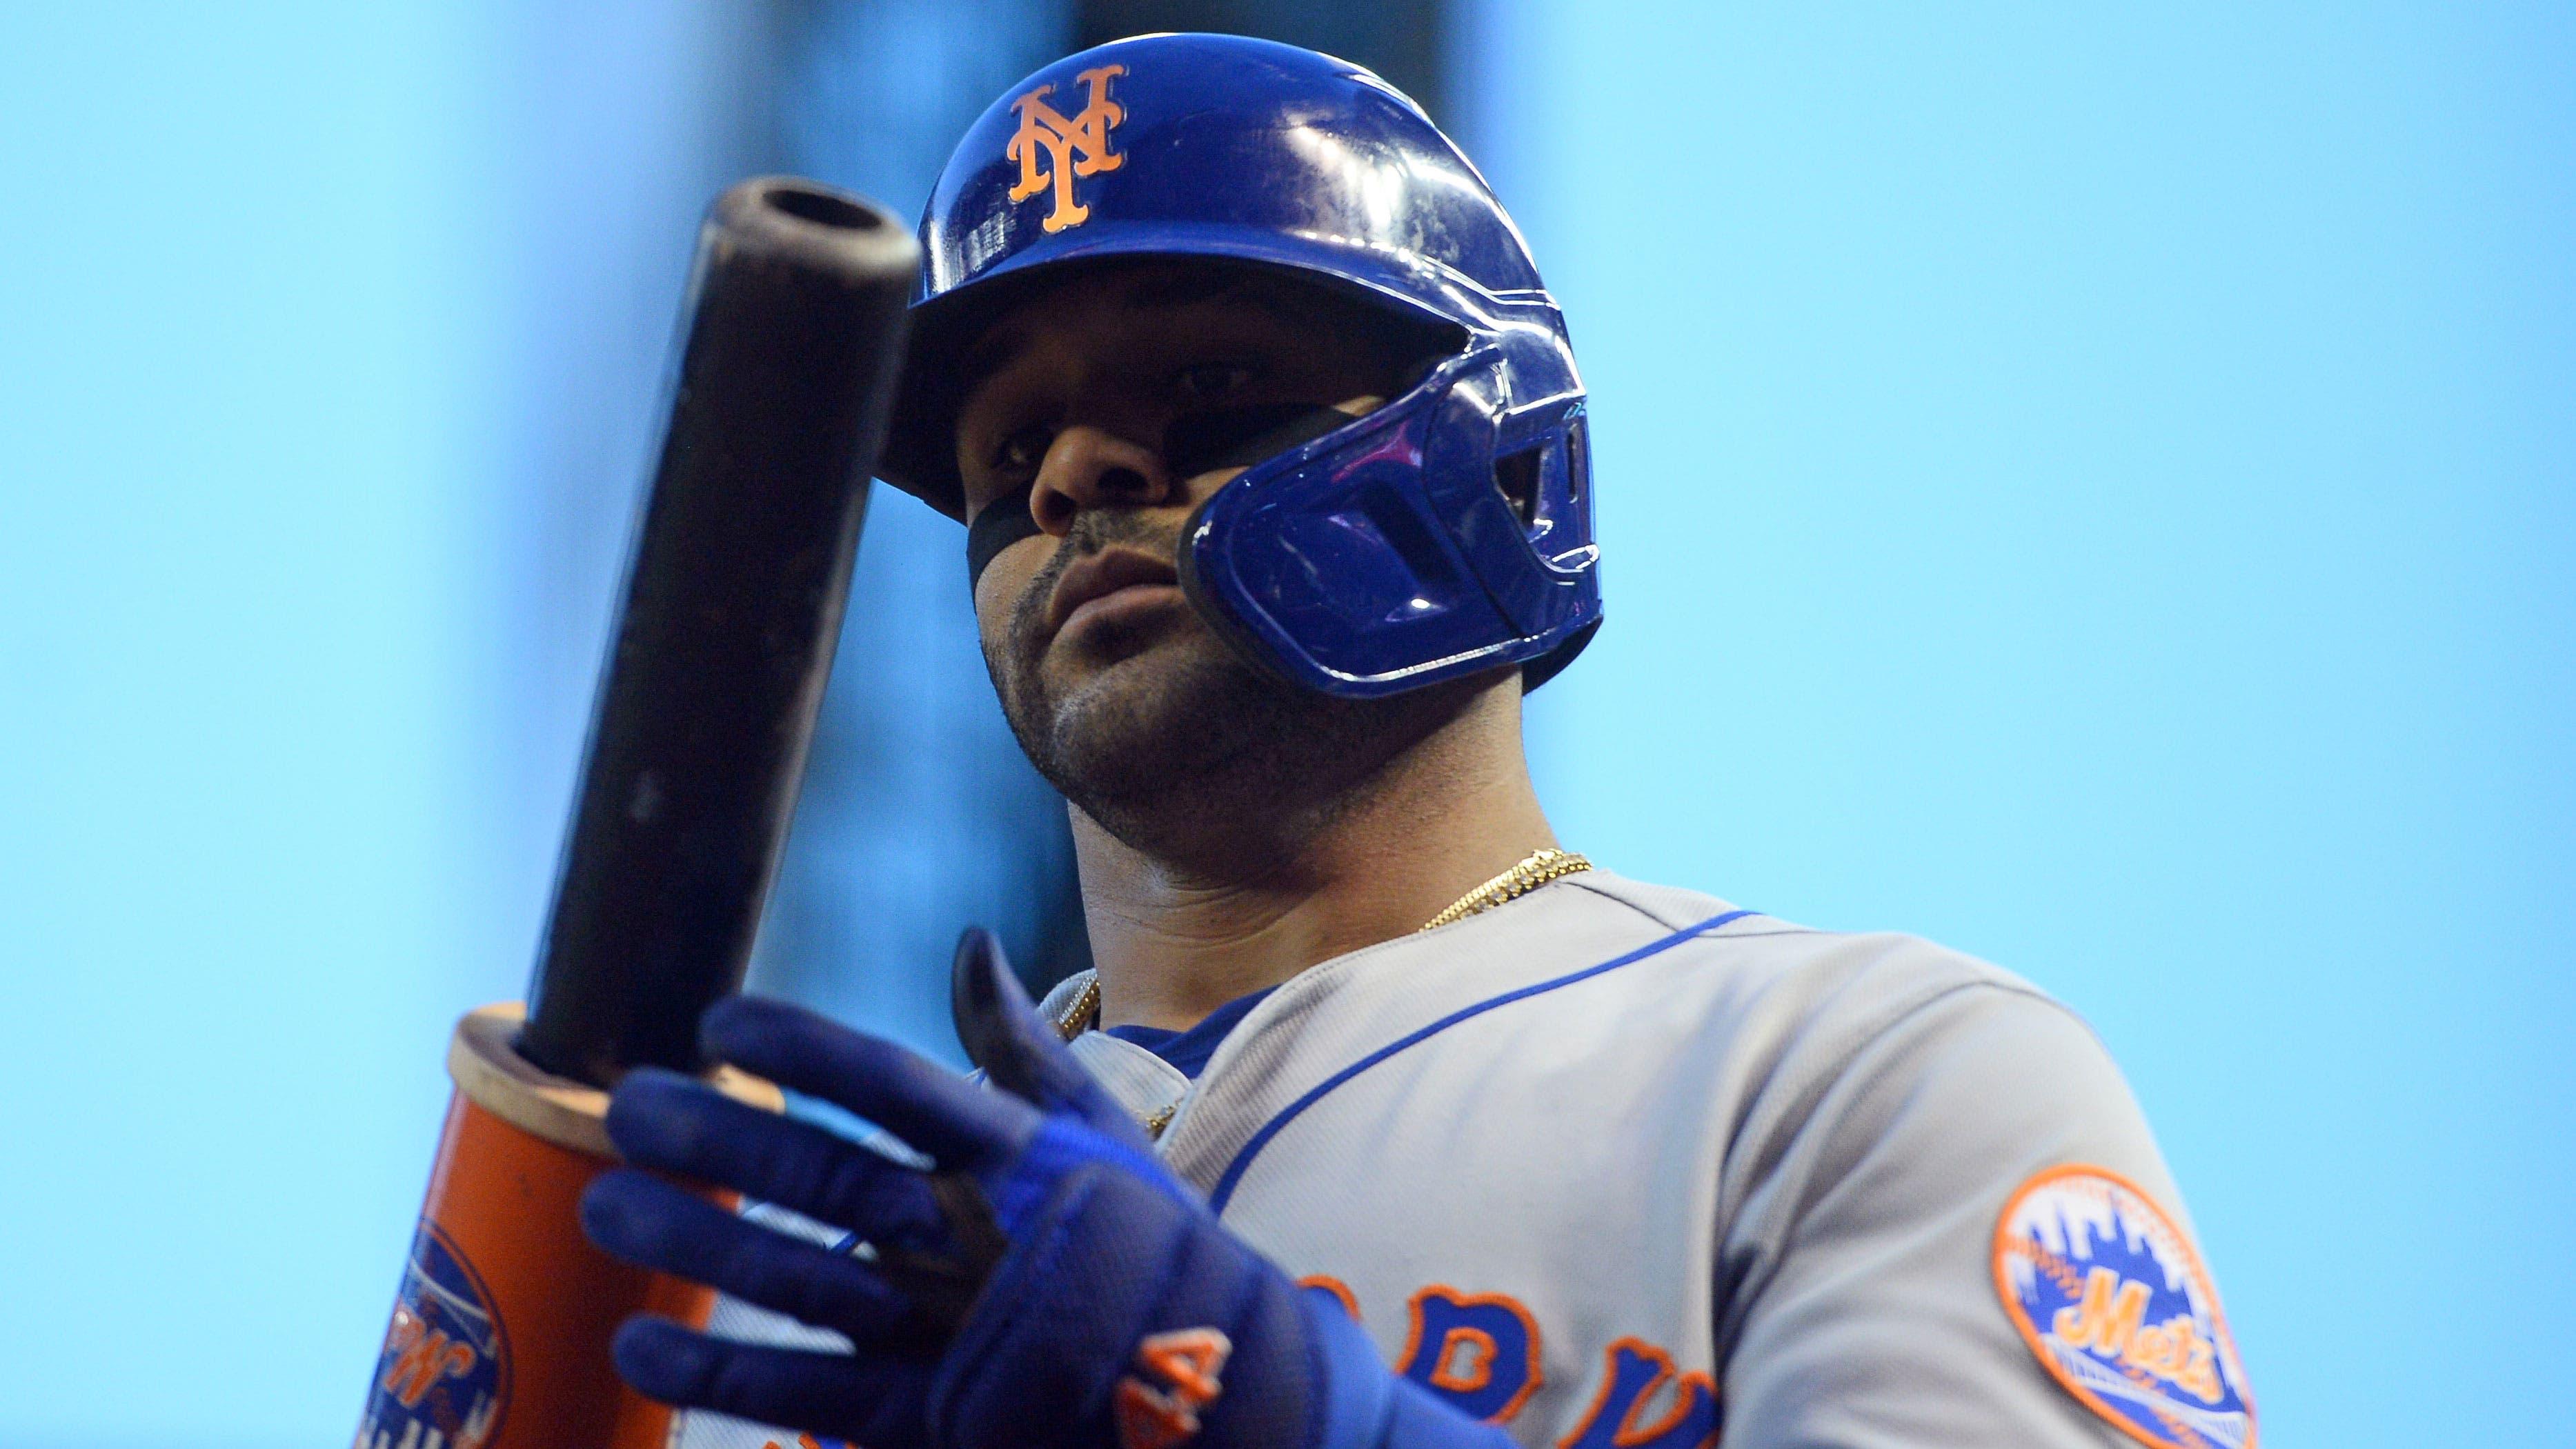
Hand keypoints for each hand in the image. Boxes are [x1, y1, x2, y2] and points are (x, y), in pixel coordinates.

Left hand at [580, 931, 1500, 1448]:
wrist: (1218, 1388)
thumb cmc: (1146, 1244)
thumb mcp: (1093, 1131)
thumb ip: (1017, 1042)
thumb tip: (968, 941)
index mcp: (1013, 1157)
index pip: (894, 1084)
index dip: (804, 1049)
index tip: (720, 1021)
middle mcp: (969, 1236)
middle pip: (823, 1176)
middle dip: (717, 1140)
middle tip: (628, 1107)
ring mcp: (944, 1332)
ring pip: (795, 1279)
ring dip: (691, 1243)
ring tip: (604, 1203)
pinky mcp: (924, 1416)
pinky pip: (802, 1391)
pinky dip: (717, 1369)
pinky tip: (640, 1338)